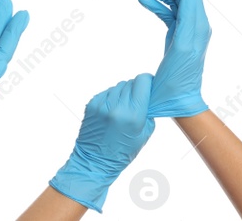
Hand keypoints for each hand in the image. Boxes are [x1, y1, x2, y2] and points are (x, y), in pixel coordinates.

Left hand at [50, 73, 154, 212]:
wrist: (95, 161)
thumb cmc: (122, 151)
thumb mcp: (144, 133)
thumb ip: (148, 110)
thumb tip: (149, 93)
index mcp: (133, 115)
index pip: (142, 81)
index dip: (148, 81)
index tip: (150, 86)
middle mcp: (116, 107)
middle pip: (130, 82)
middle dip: (137, 89)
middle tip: (138, 101)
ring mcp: (102, 105)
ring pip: (118, 86)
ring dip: (124, 93)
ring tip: (124, 108)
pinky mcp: (91, 104)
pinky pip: (107, 93)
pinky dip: (112, 98)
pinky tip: (113, 111)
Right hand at [135, 0, 210, 117]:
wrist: (177, 102)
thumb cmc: (179, 81)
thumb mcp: (184, 48)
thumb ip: (188, 20)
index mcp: (198, 25)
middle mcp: (195, 25)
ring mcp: (186, 31)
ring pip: (173, 1)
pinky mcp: (176, 38)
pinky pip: (167, 13)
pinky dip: (155, 4)